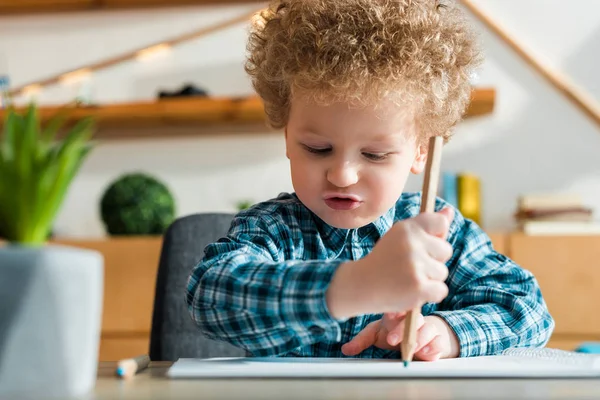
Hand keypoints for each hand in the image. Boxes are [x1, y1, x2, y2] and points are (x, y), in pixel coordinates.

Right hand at [326, 207, 454, 318]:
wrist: (361, 285)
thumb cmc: (384, 260)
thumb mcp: (401, 236)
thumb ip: (427, 224)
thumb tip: (450, 212)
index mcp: (406, 228)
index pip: (440, 223)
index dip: (436, 235)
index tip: (423, 244)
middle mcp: (411, 243)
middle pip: (446, 250)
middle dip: (433, 260)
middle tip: (410, 265)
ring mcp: (415, 265)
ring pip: (442, 272)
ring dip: (429, 279)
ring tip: (407, 278)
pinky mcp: (419, 287)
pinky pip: (441, 290)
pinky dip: (429, 294)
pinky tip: (411, 291)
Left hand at [341, 312, 458, 360]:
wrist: (419, 336)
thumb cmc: (394, 331)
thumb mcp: (376, 334)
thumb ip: (362, 340)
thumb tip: (345, 349)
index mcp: (396, 313)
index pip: (396, 308)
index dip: (393, 311)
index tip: (390, 315)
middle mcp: (412, 318)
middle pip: (411, 318)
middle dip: (401, 329)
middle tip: (391, 340)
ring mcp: (427, 327)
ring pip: (427, 328)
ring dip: (419, 338)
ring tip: (412, 348)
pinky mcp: (438, 339)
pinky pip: (438, 341)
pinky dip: (433, 347)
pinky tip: (427, 353)